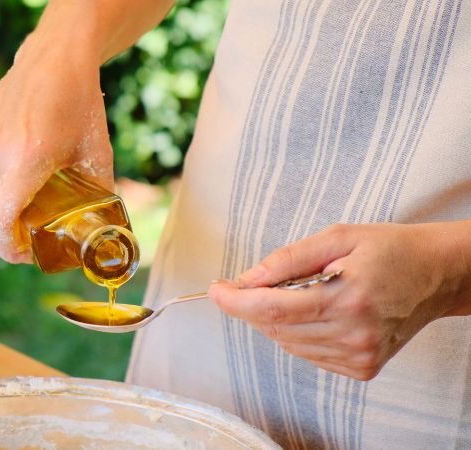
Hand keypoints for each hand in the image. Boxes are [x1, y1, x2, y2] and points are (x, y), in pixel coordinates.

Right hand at [0, 33, 112, 263]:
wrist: (55, 58)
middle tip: (30, 239)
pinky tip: (13, 174)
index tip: (26, 255)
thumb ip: (99, 195)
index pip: (0, 224)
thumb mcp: (97, 155)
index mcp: (24, 163)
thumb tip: (103, 229)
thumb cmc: (79, 104)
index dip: (10, 249)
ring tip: (24, 206)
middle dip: (7, 234)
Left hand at [208, 222, 470, 379]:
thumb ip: (288, 259)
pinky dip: (297, 333)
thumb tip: (246, 279)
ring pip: (287, 343)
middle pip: (275, 328)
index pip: (273, 310)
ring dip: (275, 319)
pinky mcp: (362, 368)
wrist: (437, 274)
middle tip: (249, 283)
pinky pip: (307, 353)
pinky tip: (316, 311)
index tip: (215, 290)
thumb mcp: (337, 237)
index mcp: (349, 298)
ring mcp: (359, 356)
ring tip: (298, 291)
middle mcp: (354, 334)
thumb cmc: (389, 249)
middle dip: (252, 305)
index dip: (236, 301)